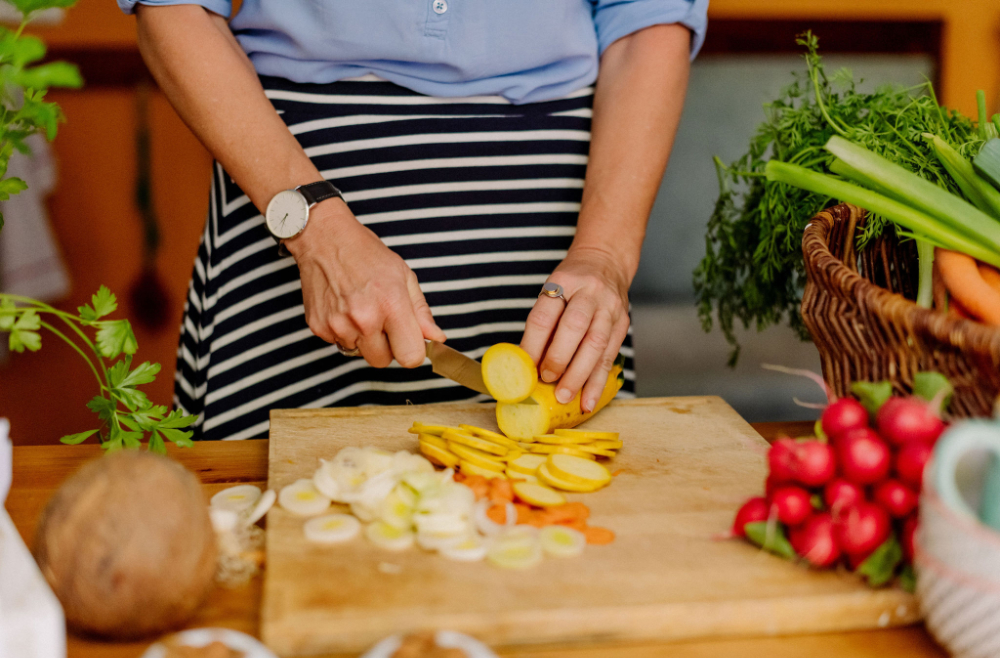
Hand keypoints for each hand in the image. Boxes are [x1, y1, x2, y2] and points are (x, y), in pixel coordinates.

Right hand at [285, 199, 446, 367]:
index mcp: (390, 305)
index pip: (410, 358)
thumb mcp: (404, 276)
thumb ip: (421, 312)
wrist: (324, 238)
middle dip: (386, 347)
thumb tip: (436, 338)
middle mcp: (363, 319)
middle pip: (383, 361)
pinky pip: (339, 344)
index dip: (412, 351)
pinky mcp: (318, 327)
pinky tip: (343, 307)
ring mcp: (338, 325)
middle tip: (382, 320)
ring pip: (359, 353)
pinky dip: (343, 332)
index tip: (409, 340)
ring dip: (363, 339)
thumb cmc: (366, 254)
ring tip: (361, 308)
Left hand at [520, 246, 629, 411]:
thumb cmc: (572, 283)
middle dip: (558, 359)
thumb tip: (526, 364)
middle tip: (546, 381)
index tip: (524, 368)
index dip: (533, 345)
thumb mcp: (552, 291)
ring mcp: (609, 308)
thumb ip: (542, 325)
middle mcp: (589, 293)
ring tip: (565, 396)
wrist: (606, 262)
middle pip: (573, 328)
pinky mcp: (622, 324)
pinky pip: (610, 357)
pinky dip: (598, 382)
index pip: (545, 315)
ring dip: (579, 375)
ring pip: (595, 345)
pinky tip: (588, 399)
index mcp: (563, 282)